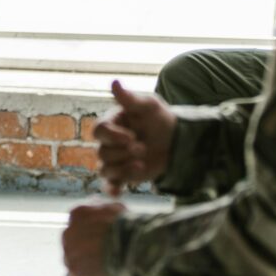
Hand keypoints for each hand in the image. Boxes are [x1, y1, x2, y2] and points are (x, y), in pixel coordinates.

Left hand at [62, 201, 124, 275]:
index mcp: (77, 213)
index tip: (98, 236)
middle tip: (99, 251)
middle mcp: (68, 231)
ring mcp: (68, 251)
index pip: (76, 223)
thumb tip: (96, 208)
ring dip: (82, 262)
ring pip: (71, 258)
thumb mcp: (113, 207)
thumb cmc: (124, 226)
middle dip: (82, 246)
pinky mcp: (74, 270)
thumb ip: (99, 208)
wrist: (127, 246)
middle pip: (72, 241)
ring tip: (99, 264)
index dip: (88, 231)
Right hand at [96, 80, 176, 195]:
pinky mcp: (123, 176)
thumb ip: (130, 99)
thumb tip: (114, 82)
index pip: (99, 131)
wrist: (176, 141)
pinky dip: (112, 190)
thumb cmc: (159, 119)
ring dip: (123, 168)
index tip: (131, 137)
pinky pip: (110, 185)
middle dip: (122, 152)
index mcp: (111, 123)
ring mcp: (115, 160)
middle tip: (143, 148)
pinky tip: (119, 193)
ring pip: (106, 169)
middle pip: (102, 152)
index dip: (113, 136)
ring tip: (142, 164)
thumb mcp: (149, 106)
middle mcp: (109, 142)